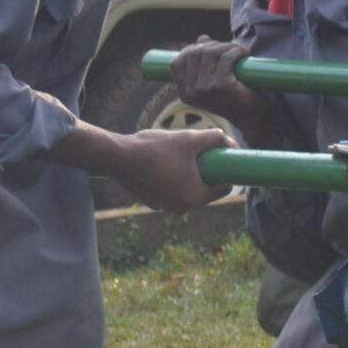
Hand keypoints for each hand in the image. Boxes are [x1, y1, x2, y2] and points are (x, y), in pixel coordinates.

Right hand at [106, 126, 229, 212]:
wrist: (117, 156)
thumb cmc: (156, 149)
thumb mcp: (191, 139)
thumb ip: (215, 138)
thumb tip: (230, 141)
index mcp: (195, 199)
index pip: (224, 188)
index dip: (226, 171)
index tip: (221, 157)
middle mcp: (181, 208)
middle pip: (206, 189)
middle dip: (207, 171)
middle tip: (200, 153)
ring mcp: (165, 206)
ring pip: (188, 188)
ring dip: (190, 174)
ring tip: (181, 155)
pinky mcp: (152, 201)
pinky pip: (172, 189)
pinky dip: (174, 177)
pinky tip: (166, 162)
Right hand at [167, 37, 270, 131]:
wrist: (253, 119)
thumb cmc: (235, 99)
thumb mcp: (214, 81)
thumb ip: (204, 61)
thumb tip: (202, 38)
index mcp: (184, 92)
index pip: (177, 62)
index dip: (193, 50)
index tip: (210, 47)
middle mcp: (190, 91)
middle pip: (194, 54)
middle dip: (213, 45)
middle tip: (230, 48)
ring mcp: (204, 89)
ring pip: (210, 53)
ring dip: (227, 46)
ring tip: (238, 50)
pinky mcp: (221, 86)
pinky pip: (226, 59)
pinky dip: (236, 51)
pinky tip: (244, 53)